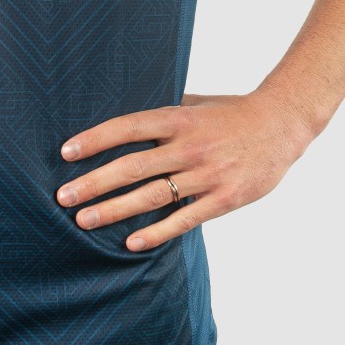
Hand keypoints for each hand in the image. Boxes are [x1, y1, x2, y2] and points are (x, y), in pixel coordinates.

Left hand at [56, 88, 313, 250]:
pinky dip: (157, 232)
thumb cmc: (230, 112)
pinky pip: (184, 218)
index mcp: (178, 118)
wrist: (282, 125)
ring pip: (152, 195)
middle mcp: (189, 145)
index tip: (66, 152)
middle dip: (94, 183)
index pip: (127, 127)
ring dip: (114, 210)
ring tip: (84, 220)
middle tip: (63, 197)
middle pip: (132, 166)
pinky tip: (131, 242)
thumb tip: (120, 119)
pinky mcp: (224, 198)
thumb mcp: (194, 103)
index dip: (95, 139)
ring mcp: (207, 174)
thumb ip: (162, 114)